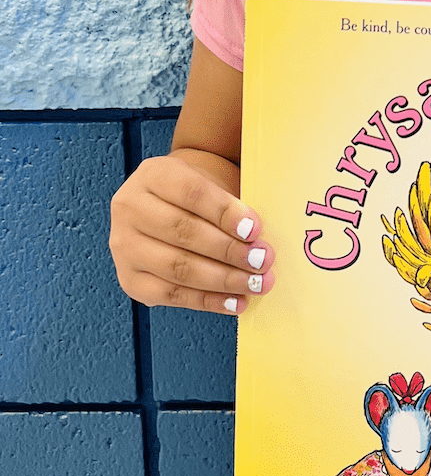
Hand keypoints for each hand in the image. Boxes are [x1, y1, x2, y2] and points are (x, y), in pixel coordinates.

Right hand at [109, 153, 273, 313]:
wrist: (171, 203)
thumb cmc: (200, 195)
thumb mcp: (214, 182)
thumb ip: (233, 205)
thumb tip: (259, 240)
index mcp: (154, 174)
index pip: (191, 192)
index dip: (224, 212)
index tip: (254, 229)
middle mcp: (130, 208)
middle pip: (183, 231)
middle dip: (228, 250)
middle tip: (261, 260)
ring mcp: (123, 245)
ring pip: (176, 267)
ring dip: (222, 279)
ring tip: (254, 283)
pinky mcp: (128, 278)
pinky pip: (170, 295)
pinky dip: (207, 301)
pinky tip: (235, 301)